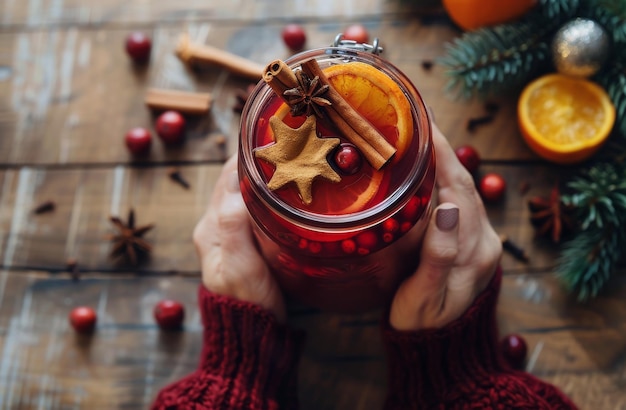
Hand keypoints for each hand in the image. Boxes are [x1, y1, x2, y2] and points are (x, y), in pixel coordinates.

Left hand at [193, 155, 285, 320]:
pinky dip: (265, 193)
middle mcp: (215, 227)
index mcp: (211, 228)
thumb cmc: (248, 303)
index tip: (268, 138)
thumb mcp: (241, 267)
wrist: (251, 335)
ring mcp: (228, 236)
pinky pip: (251, 209)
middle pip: (232, 183)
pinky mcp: (243, 245)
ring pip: (243, 194)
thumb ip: (235, 226)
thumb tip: (242, 188)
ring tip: (287, 161)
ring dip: (260, 176)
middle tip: (284, 144)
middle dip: (254, 161)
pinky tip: (283, 191)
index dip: (245, 156)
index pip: (226, 179)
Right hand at [389, 122, 501, 330]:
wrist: (437, 347)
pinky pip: (457, 203)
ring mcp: (480, 242)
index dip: (441, 154)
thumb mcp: (425, 295)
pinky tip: (426, 170)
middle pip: (462, 184)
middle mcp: (483, 241)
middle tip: (415, 121)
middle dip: (441, 150)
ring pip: (461, 191)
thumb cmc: (423, 324)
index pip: (458, 189)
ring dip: (442, 162)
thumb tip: (448, 208)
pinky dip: (442, 181)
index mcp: (474, 250)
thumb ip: (439, 254)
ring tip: (418, 137)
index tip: (423, 124)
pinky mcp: (471, 245)